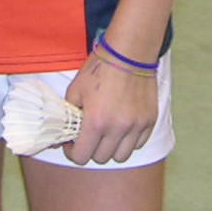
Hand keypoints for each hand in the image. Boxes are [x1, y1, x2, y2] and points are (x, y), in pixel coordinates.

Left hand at [62, 49, 159, 164]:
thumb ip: (68, 115)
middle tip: (89, 136)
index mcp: (96, 122)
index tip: (72, 144)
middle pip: (101, 158)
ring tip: (107, 134)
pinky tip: (122, 127)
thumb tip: (61, 135)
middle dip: (91, 149)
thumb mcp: (75, 90)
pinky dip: (129, 141)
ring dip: (111, 149)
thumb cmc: (100, 68)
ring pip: (121, 156)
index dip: (73, 152)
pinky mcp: (150, 120)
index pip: (81, 157)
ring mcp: (136, 126)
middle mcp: (118, 128)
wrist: (129, 52)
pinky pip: (138, 144)